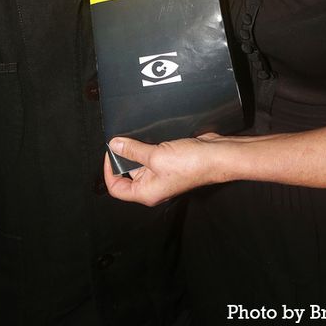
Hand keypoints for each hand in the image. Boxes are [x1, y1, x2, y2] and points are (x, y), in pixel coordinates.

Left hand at [105, 134, 226, 206]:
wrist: (215, 156)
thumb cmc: (190, 164)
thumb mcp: (155, 156)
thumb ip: (133, 150)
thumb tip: (114, 145)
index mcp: (146, 193)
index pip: (117, 188)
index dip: (109, 170)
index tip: (110, 151)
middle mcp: (152, 186)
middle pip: (128, 173)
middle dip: (123, 156)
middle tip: (121, 139)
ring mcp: (161, 174)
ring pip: (140, 162)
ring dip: (136, 148)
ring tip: (135, 135)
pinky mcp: (169, 162)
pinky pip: (152, 154)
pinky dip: (148, 144)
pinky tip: (148, 133)